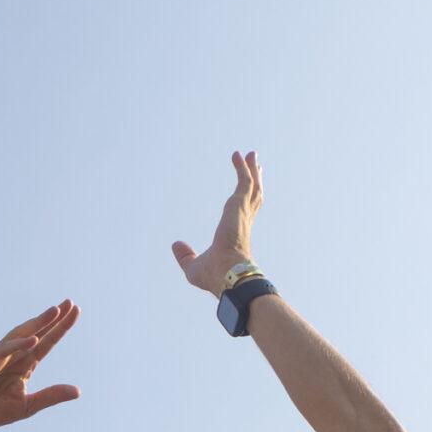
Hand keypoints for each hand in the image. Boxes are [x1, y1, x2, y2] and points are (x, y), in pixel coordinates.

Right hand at [0, 302, 81, 431]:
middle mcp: (12, 357)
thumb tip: (77, 391)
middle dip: (52, 319)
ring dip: (37, 324)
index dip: (60, 328)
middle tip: (69, 303)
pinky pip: (1, 352)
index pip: (46, 342)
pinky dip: (16, 345)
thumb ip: (51, 396)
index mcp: (23, 364)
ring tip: (54, 311)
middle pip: (35, 333)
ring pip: (19, 336)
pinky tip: (32, 339)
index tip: (75, 311)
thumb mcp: (27, 405)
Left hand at [172, 150, 262, 295]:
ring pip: (251, 186)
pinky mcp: (239, 207)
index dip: (247, 200)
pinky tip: (236, 155)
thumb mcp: (194, 267)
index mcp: (236, 235)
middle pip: (253, 195)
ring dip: (250, 169)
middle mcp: (243, 222)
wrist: (228, 276)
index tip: (247, 189)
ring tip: (249, 154)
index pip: (245, 213)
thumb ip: (186, 256)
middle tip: (255, 164)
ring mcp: (243, 214)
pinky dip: (241, 168)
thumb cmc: (215, 276)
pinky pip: (243, 182)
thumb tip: (176, 245)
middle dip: (254, 179)